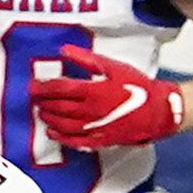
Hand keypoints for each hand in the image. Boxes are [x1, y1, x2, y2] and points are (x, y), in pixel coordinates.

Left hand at [31, 45, 185, 148]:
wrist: (159, 110)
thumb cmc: (138, 86)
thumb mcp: (113, 66)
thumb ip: (87, 59)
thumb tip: (65, 50)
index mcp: (93, 91)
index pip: (59, 88)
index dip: (43, 87)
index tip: (33, 85)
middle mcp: (90, 111)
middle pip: (58, 107)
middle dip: (43, 102)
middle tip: (33, 98)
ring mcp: (94, 128)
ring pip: (63, 125)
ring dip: (49, 119)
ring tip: (40, 112)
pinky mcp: (100, 140)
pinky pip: (75, 141)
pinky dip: (61, 138)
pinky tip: (53, 133)